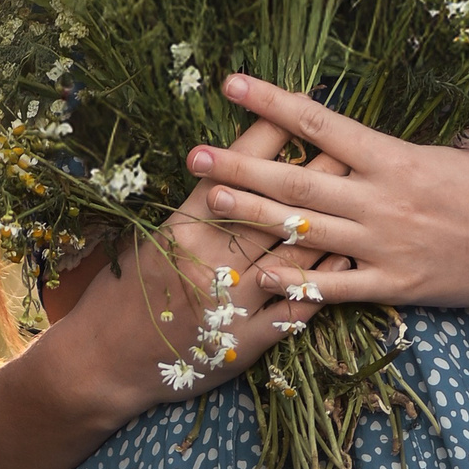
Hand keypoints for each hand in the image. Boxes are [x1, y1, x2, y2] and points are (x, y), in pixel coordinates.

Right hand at [50, 112, 351, 421]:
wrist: (105, 361)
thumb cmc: (126, 290)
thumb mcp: (150, 238)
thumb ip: (193, 209)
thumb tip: (230, 165)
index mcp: (181, 228)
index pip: (232, 170)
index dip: (265, 138)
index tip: (294, 107)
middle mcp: (208, 261)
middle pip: (272, 207)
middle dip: (313, 173)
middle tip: (347, 145)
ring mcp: (230, 303)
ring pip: (292, 254)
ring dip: (330, 222)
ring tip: (362, 195)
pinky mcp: (246, 340)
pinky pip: (295, 306)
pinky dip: (324, 281)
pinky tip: (348, 260)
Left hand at [188, 72, 468, 311]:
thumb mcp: (453, 156)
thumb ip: (402, 155)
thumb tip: (368, 145)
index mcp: (395, 157)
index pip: (319, 123)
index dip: (271, 102)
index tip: (231, 83)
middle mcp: (382, 198)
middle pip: (296, 178)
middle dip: (240, 165)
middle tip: (193, 154)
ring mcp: (386, 245)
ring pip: (304, 229)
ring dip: (253, 215)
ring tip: (209, 201)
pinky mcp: (399, 286)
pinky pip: (336, 289)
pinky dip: (296, 285)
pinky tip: (260, 279)